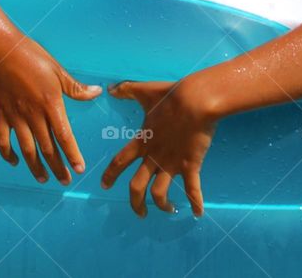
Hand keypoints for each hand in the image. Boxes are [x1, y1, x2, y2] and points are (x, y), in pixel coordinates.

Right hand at [0, 37, 101, 183]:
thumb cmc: (32, 56)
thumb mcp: (58, 70)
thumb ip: (76, 87)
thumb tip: (97, 93)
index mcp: (50, 104)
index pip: (64, 136)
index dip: (72, 154)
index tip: (80, 168)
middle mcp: (33, 115)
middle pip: (47, 148)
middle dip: (57, 166)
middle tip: (65, 181)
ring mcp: (14, 116)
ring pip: (26, 149)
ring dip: (35, 166)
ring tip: (43, 179)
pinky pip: (3, 141)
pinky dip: (8, 154)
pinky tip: (15, 162)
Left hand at [101, 80, 215, 217]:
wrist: (195, 101)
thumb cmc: (170, 96)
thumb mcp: (144, 90)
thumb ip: (126, 90)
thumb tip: (110, 88)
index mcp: (142, 142)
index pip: (119, 162)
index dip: (110, 175)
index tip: (103, 185)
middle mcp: (153, 157)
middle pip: (137, 187)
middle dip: (135, 203)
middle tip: (138, 212)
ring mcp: (171, 163)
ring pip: (160, 193)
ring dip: (162, 205)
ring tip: (167, 210)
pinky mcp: (190, 165)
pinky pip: (193, 189)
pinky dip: (196, 203)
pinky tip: (198, 213)